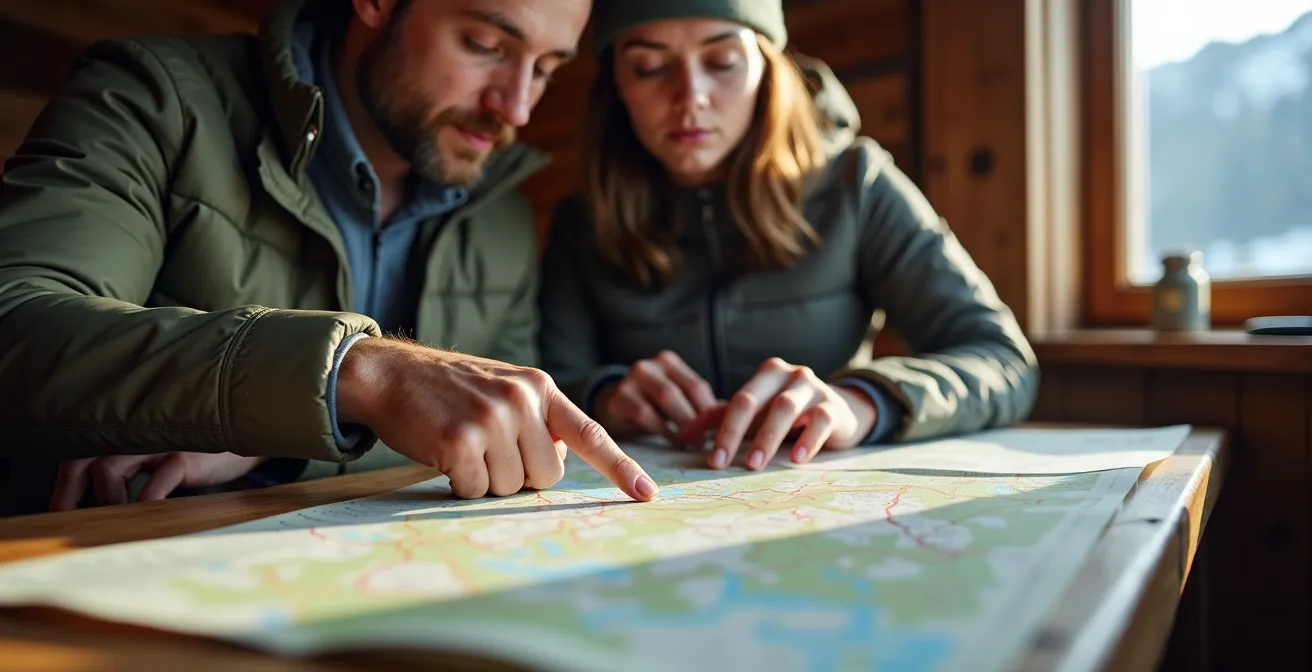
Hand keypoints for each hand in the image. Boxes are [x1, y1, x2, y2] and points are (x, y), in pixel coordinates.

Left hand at [49, 452, 268, 510]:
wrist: (247, 437)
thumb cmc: (198, 451)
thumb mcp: (160, 455)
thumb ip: (132, 468)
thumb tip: (100, 504)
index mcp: (126, 433)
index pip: (79, 454)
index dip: (64, 486)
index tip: (58, 513)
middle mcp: (134, 433)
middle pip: (82, 459)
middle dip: (69, 493)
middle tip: (67, 520)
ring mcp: (158, 442)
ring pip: (109, 469)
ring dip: (107, 501)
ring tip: (116, 521)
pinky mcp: (184, 457)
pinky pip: (154, 484)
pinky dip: (144, 503)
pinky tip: (145, 517)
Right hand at [336, 337, 657, 501]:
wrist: (391, 374)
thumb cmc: (451, 389)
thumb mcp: (505, 389)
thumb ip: (538, 419)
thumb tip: (559, 460)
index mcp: (540, 387)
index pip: (590, 432)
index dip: (620, 467)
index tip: (646, 494)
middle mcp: (523, 400)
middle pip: (546, 476)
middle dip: (520, 475)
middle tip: (488, 449)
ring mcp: (492, 419)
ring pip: (511, 487)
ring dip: (486, 479)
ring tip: (464, 444)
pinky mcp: (461, 441)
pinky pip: (475, 490)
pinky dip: (459, 483)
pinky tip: (444, 452)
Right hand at [595, 350, 719, 441]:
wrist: (612, 408)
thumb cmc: (652, 407)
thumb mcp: (675, 401)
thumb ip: (699, 405)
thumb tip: (730, 416)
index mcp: (668, 362)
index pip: (697, 385)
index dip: (710, 411)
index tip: (719, 433)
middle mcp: (649, 365)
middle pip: (683, 390)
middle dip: (697, 419)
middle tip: (706, 442)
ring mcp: (632, 379)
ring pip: (666, 397)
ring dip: (682, 423)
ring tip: (691, 443)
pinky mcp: (618, 398)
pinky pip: (645, 414)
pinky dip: (662, 429)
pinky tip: (671, 441)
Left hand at [677, 358, 876, 469]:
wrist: (841, 411)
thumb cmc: (789, 413)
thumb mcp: (757, 413)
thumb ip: (720, 419)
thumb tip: (680, 435)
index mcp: (765, 375)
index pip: (737, 402)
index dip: (722, 430)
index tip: (712, 461)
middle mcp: (788, 375)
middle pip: (755, 401)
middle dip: (736, 433)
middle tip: (723, 464)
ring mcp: (813, 388)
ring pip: (785, 408)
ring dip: (768, 437)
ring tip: (754, 464)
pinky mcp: (834, 406)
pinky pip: (820, 420)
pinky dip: (808, 439)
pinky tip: (797, 459)